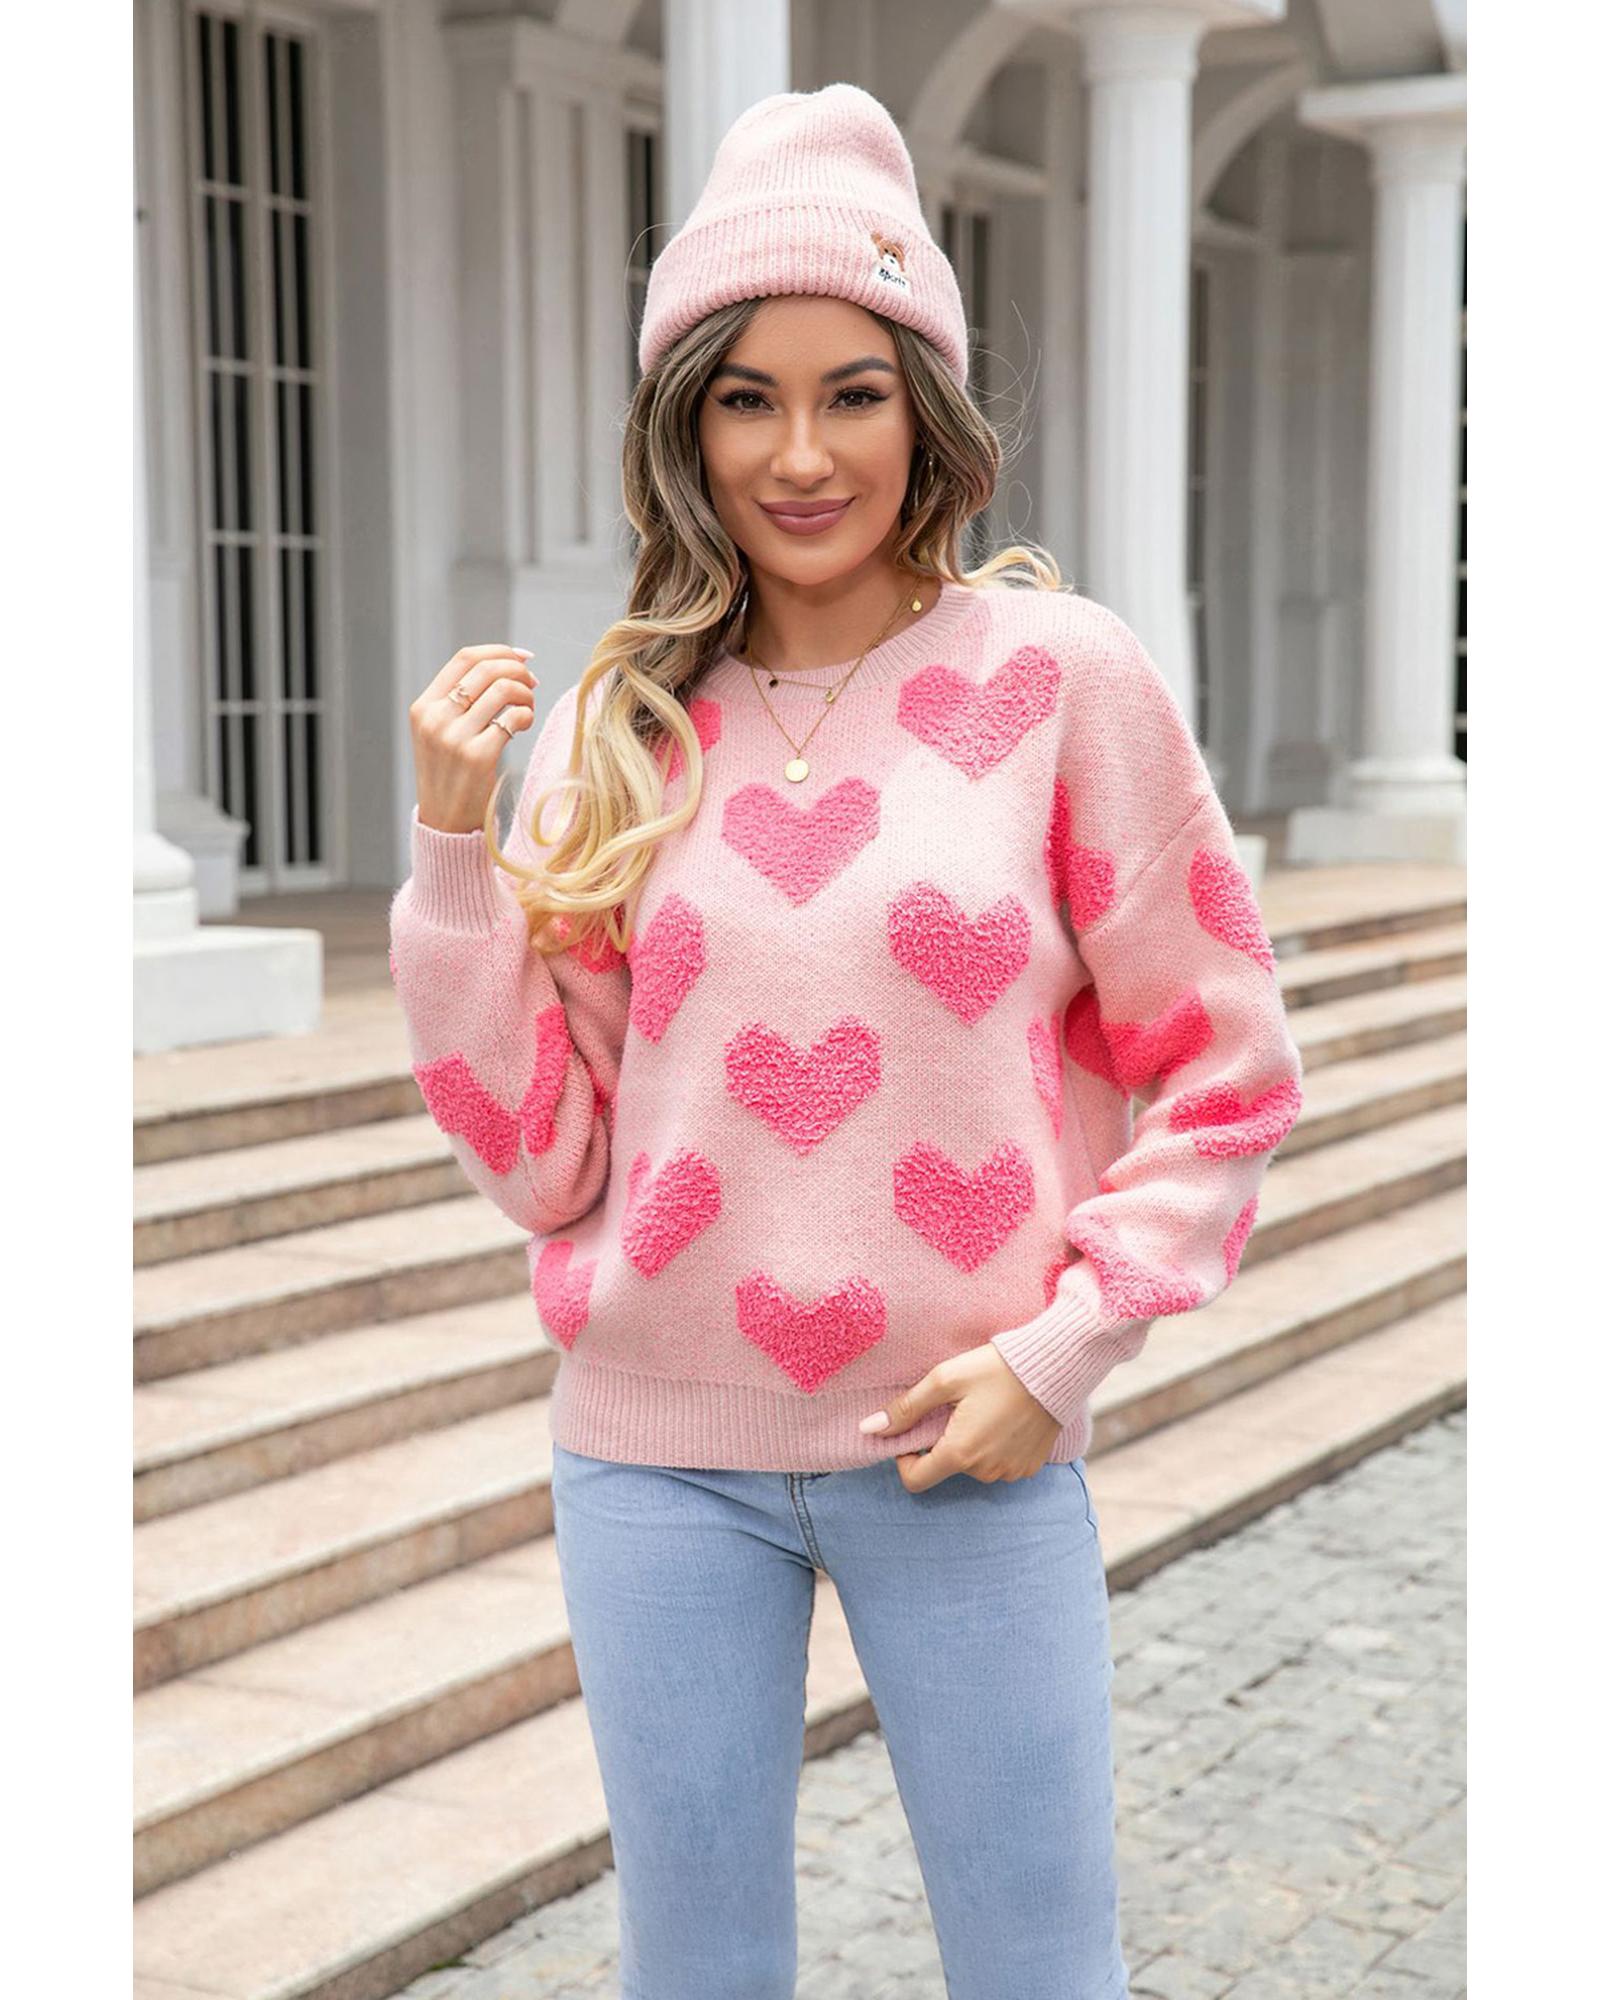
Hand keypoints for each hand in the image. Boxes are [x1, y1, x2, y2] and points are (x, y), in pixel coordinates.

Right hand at [410, 644, 540, 834]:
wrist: (445, 822)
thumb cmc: (451, 774)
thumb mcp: (439, 733)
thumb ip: (459, 701)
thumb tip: (506, 665)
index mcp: (423, 707)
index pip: (464, 658)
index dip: (499, 651)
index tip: (523, 658)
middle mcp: (435, 719)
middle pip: (487, 669)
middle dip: (518, 670)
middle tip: (532, 685)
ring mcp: (454, 738)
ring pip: (503, 689)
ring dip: (526, 693)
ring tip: (528, 707)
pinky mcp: (477, 757)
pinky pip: (513, 718)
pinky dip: (526, 715)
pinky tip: (524, 725)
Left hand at [858, 1344, 1063, 1491]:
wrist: (1055, 1366)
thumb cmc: (996, 1368)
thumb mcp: (945, 1379)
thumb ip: (906, 1408)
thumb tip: (869, 1430)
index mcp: (960, 1453)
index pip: (915, 1480)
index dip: (904, 1459)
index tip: (912, 1434)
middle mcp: (985, 1471)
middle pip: (946, 1467)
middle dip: (942, 1442)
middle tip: (955, 1407)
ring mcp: (1010, 1472)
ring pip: (973, 1466)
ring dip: (969, 1444)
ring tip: (983, 1409)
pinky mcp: (1030, 1466)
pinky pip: (1000, 1464)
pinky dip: (994, 1446)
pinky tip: (1003, 1418)